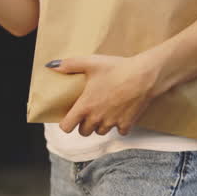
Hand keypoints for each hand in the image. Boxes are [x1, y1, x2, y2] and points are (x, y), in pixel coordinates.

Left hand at [47, 52, 163, 136]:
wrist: (144, 76)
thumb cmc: (116, 69)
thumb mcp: (91, 63)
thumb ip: (70, 65)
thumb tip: (52, 66)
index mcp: (85, 106)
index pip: (67, 127)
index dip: (66, 123)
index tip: (69, 117)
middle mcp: (97, 118)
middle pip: (84, 132)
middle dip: (83, 124)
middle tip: (87, 111)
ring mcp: (112, 123)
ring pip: (100, 132)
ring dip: (100, 125)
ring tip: (103, 111)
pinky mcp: (127, 124)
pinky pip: (119, 131)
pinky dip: (118, 125)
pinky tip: (120, 113)